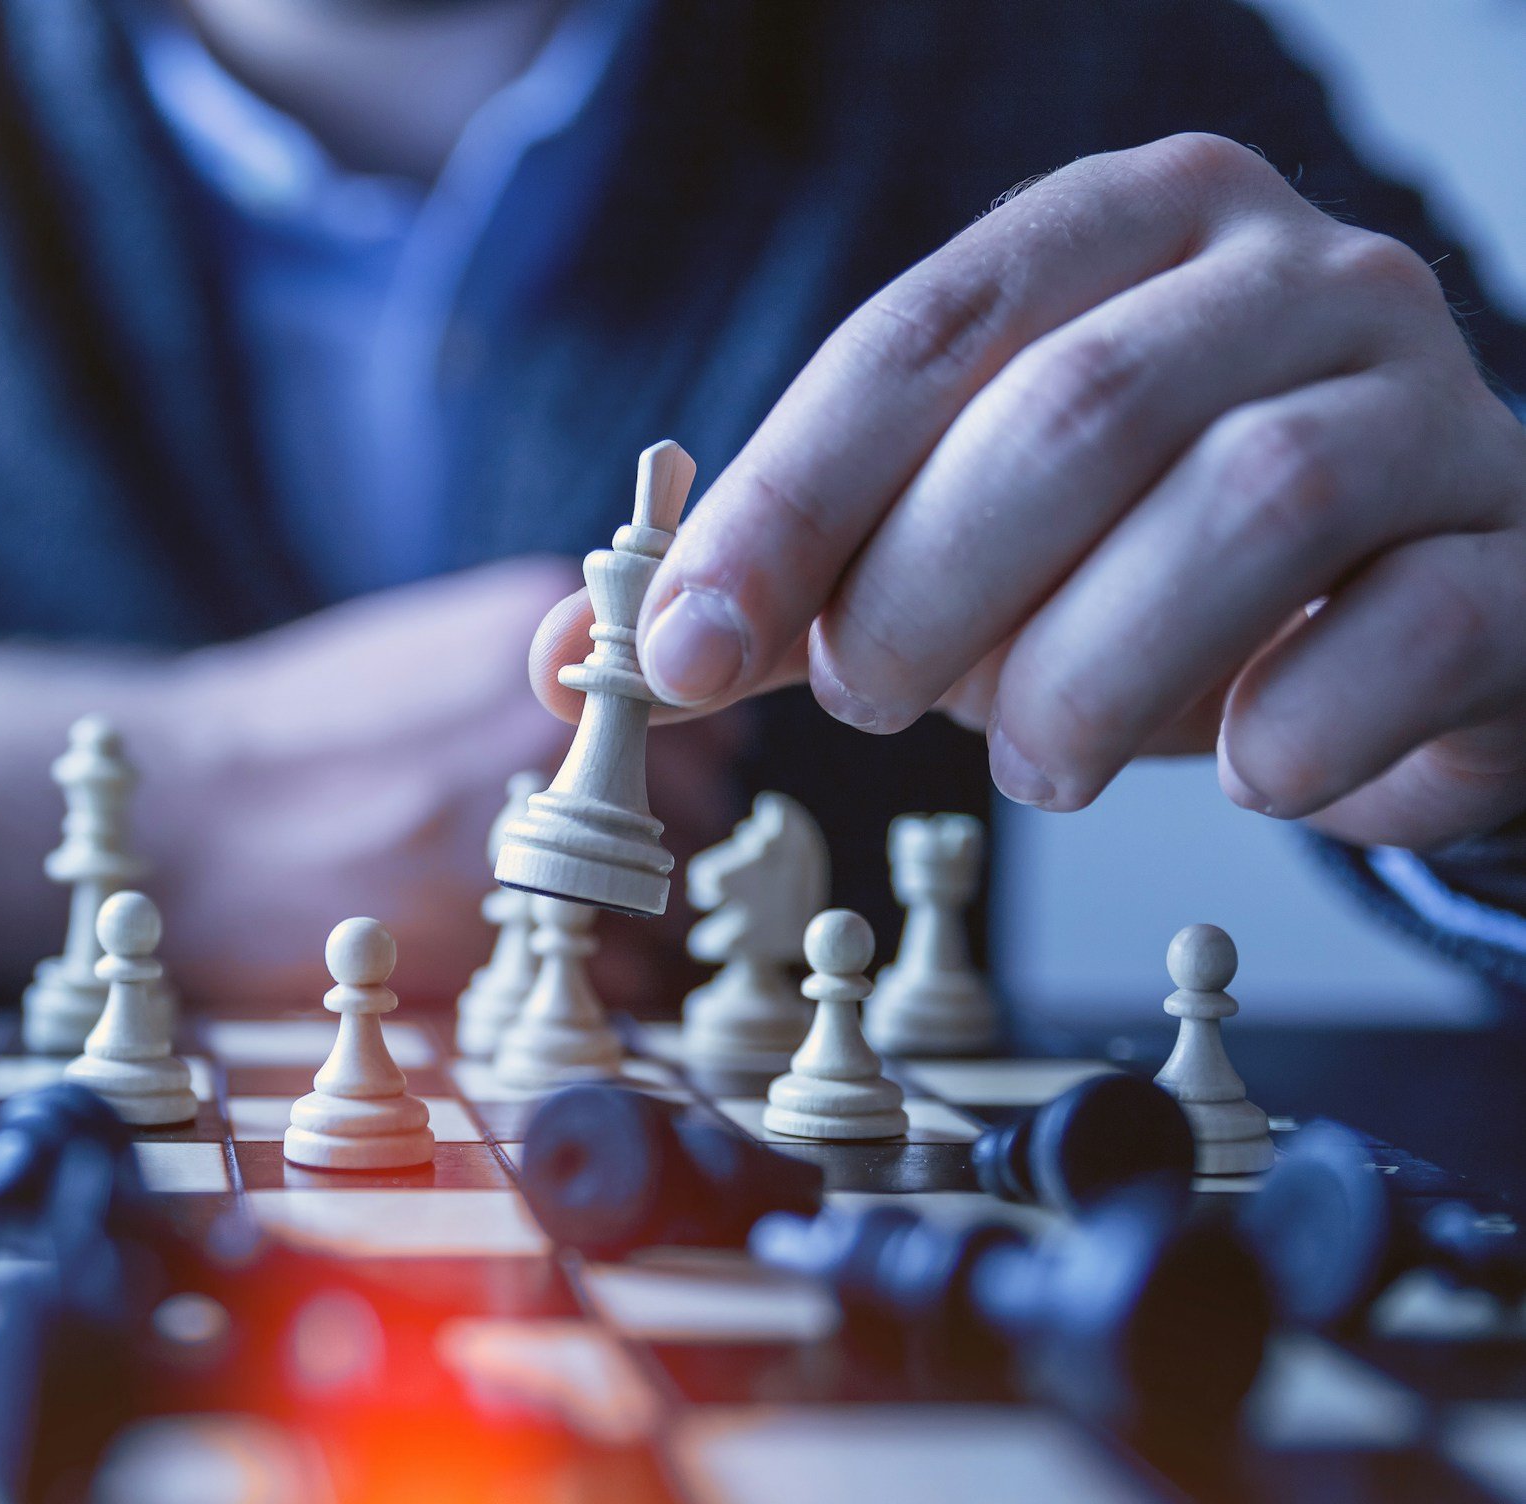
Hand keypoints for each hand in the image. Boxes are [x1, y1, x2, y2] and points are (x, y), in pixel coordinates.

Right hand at [0, 557, 741, 1007]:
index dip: (678, 764)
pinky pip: (617, 976)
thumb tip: (641, 714)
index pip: (707, 706)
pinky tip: (524, 965)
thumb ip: (539, 673)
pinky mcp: (494, 930)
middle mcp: (549, 721)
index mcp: (537, 632)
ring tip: (548, 923)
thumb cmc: (293, 737)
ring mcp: (527, 824)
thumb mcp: (424, 649)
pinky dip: (597, 987)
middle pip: (699, 806)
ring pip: (665, 899)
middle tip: (583, 870)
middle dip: (657, 847)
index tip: (640, 792)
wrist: (181, 814)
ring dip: (632, 924)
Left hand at [533, 134, 1525, 849]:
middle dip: (928, 590)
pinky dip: (1295, 729)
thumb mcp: (952, 549)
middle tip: (873, 702)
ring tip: (1031, 762)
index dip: (786, 499)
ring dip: (1091, 674)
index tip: (682, 651)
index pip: (924, 334)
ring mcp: (1433, 403)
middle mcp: (1295, 279)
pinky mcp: (1518, 554)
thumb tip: (574, 655)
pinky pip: (1415, 629)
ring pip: (1252, 503)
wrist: (1406, 619)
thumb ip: (784, 587)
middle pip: (1077, 409)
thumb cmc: (1145, 569)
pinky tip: (1240, 771)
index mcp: (1128, 230)